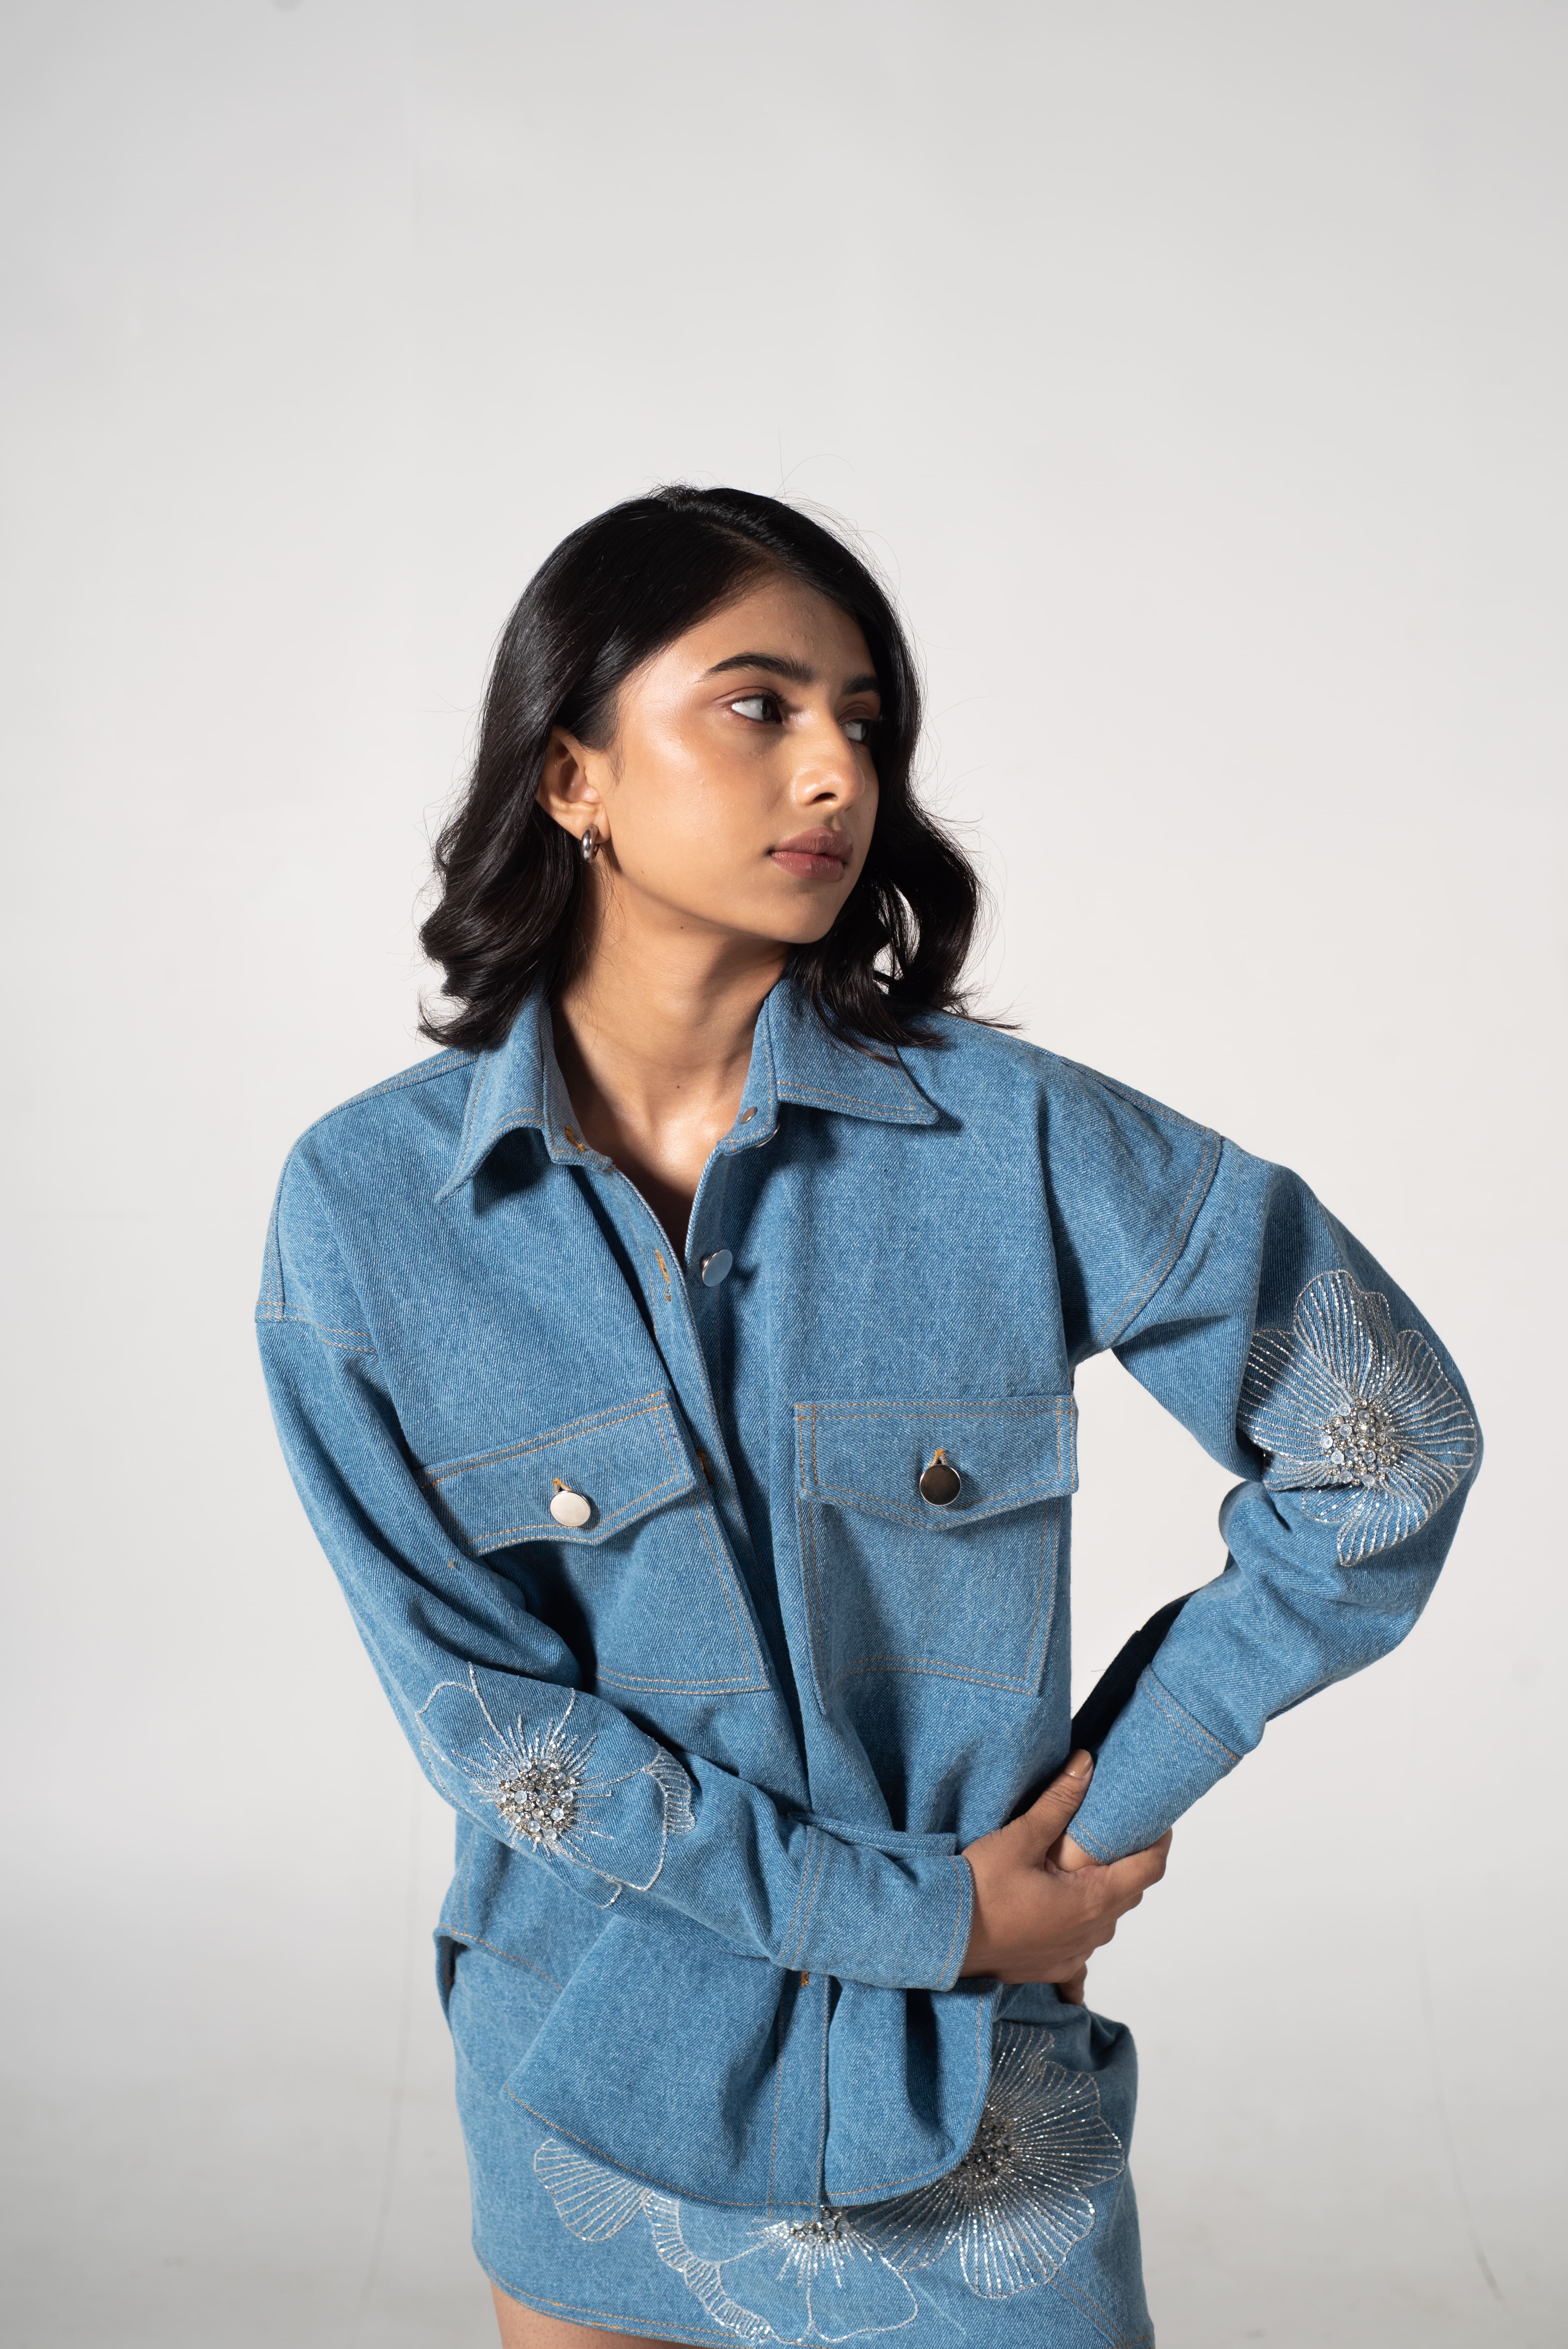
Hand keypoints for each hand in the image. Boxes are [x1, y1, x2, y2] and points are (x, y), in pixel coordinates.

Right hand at [958, 1752, 1170, 1991]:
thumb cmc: (977, 1890)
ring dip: (1101, 1891)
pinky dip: (1079, 1921)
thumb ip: (1058, 1801)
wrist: (940, 1940)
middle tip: (1112, 1830)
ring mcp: (1072, 1955)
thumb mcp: (1019, 1838)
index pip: (1148, 1869)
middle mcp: (1090, 1934)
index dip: (1159, 1841)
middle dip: (1128, 1861)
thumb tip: (1086, 1763)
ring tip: (1079, 1863)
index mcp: (1091, 1901)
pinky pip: (1081, 1944)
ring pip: (1105, 1919)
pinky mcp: (1051, 1967)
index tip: (1157, 1819)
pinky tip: (1058, 1908)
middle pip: (1129, 1892)